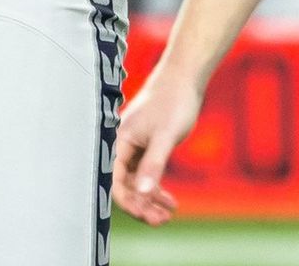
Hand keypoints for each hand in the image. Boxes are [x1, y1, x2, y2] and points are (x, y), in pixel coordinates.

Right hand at [112, 68, 203, 225]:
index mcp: (119, 141)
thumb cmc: (173, 102)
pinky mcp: (146, 145)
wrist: (184, 78)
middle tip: (161, 220)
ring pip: (136, 181)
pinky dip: (155, 187)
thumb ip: (153, 164)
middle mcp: (122, 145)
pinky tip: (169, 200)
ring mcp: (134, 146)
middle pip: (125, 185)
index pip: (115, 181)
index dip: (129, 202)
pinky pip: (145, 173)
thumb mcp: (165, 136)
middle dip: (141, 205)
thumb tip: (142, 192)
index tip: (147, 216)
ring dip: (149, 199)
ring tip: (168, 214)